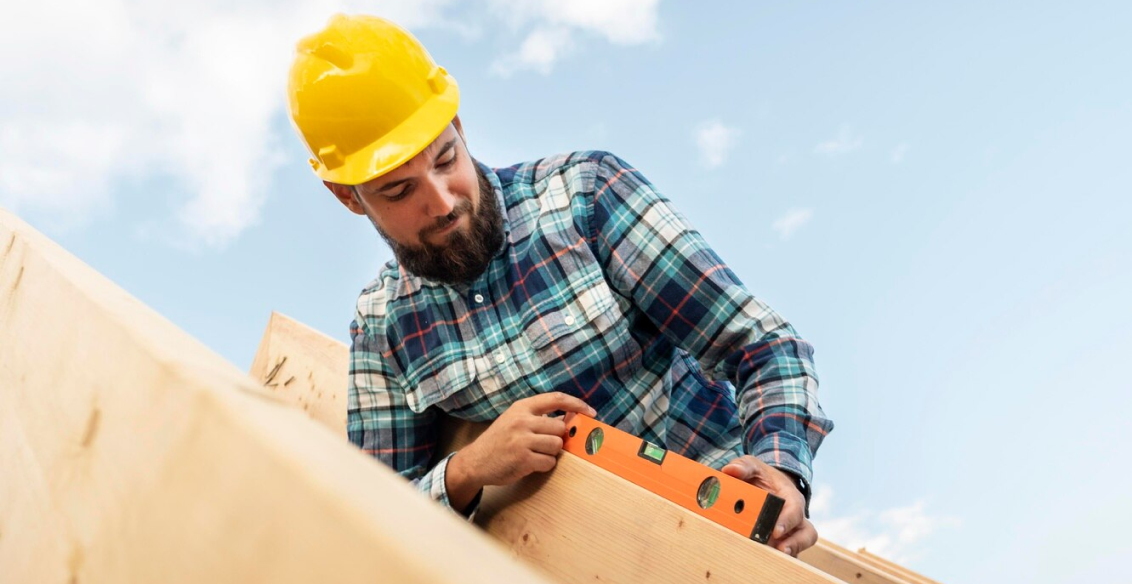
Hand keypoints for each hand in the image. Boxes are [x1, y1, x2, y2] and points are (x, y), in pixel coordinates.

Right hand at [446, 392, 595, 508]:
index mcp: (521, 407)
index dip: (577, 404)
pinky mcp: (523, 459)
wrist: (475, 461)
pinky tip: (531, 463)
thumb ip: (538, 416)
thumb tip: (569, 418)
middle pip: (560, 427)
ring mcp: (522, 440)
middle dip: (557, 438)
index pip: (556, 398)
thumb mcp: (514, 420)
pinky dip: (544, 464)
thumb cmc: (499, 440)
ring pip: (556, 445)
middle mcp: (522, 421)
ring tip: (534, 453)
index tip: (591, 412)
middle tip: (544, 443)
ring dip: (550, 452)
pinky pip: (549, 462)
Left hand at [721, 455, 816, 556]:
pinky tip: (758, 561)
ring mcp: (790, 533)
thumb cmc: (760, 476)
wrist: (763, 485)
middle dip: (794, 544)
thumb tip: (730, 470)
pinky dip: (773, 559)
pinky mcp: (780, 543)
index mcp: (791, 498)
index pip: (795, 510)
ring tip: (769, 559)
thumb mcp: (753, 466)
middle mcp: (795, 517)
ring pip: (797, 547)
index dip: (788, 521)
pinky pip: (782, 554)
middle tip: (779, 551)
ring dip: (786, 553)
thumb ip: (743, 466)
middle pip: (805, 534)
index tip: (776, 531)